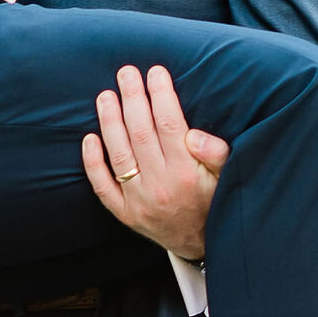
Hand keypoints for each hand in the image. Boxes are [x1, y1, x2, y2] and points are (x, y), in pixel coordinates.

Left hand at [82, 65, 229, 261]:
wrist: (202, 244)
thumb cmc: (215, 199)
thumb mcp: (228, 176)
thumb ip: (215, 152)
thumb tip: (192, 133)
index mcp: (187, 173)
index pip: (169, 124)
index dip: (160, 95)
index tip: (155, 72)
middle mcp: (161, 186)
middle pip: (140, 133)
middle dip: (132, 98)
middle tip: (126, 73)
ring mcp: (139, 201)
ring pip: (119, 154)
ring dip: (109, 121)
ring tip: (106, 95)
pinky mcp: (125, 214)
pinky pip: (102, 186)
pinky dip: (93, 162)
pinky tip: (89, 137)